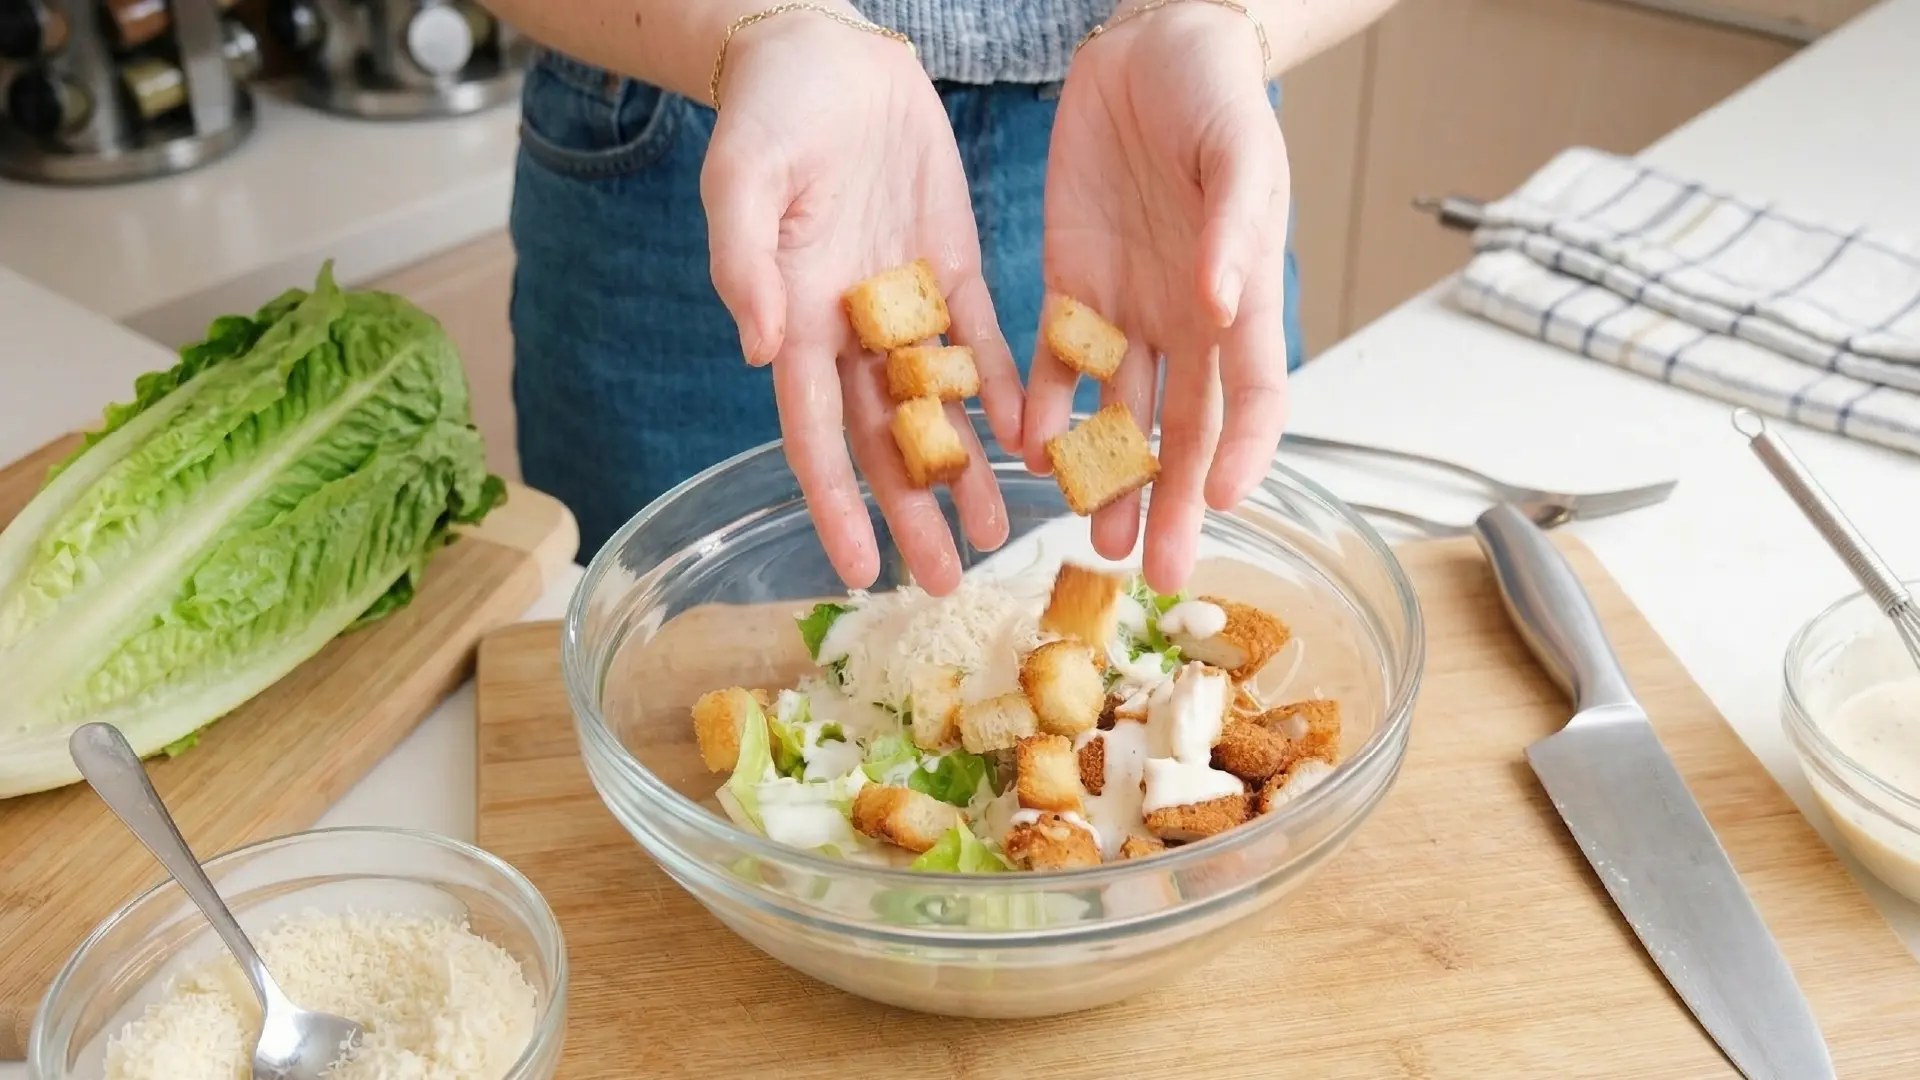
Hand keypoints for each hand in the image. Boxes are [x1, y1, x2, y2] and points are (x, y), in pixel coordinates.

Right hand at [702, 8, 1022, 595]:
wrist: (828, 49)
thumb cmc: (770, 109)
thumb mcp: (743, 176)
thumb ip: (743, 259)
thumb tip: (758, 349)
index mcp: (794, 316)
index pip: (814, 433)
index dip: (836, 504)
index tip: (860, 571)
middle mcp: (850, 327)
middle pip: (884, 442)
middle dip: (913, 512)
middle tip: (949, 579)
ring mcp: (905, 302)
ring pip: (939, 407)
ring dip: (964, 470)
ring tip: (996, 534)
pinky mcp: (952, 266)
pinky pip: (983, 342)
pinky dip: (1003, 390)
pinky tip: (1029, 440)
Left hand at [1023, 2, 1292, 593]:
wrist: (1151, 45)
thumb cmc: (1216, 96)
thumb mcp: (1239, 152)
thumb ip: (1233, 229)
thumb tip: (1221, 303)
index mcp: (1240, 295)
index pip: (1252, 394)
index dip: (1243, 451)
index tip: (1220, 502)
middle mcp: (1187, 319)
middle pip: (1183, 430)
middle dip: (1169, 502)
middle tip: (1154, 571)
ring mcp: (1125, 310)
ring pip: (1117, 416)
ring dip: (1105, 479)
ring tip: (1090, 539)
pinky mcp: (1067, 288)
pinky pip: (1053, 364)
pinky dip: (1042, 409)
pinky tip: (1026, 452)